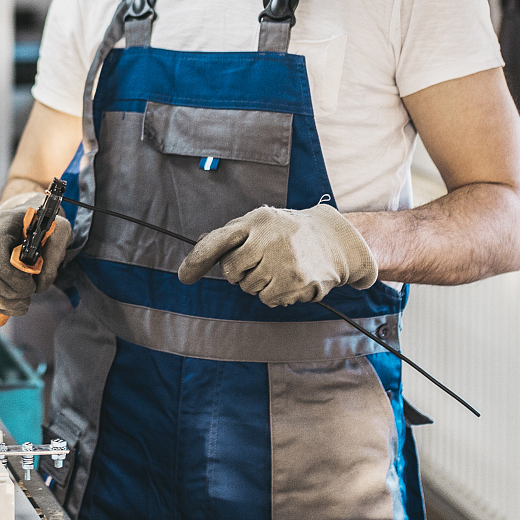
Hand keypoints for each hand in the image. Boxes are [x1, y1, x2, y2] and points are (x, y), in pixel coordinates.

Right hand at [0, 192, 71, 317]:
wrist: (30, 219)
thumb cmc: (45, 226)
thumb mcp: (60, 230)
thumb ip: (55, 255)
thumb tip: (39, 285)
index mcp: (2, 222)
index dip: (9, 274)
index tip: (30, 286)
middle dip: (6, 292)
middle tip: (27, 297)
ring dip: (1, 302)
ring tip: (23, 305)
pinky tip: (14, 306)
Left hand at [176, 205, 377, 306]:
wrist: (334, 241)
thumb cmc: (289, 232)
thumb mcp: (261, 223)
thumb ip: (232, 234)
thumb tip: (200, 244)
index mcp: (257, 220)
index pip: (219, 240)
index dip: (197, 259)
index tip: (184, 276)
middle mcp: (269, 238)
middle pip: (230, 270)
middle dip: (238, 273)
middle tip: (258, 263)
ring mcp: (284, 260)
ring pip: (248, 287)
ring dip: (258, 284)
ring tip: (278, 269)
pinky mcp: (296, 281)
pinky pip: (267, 299)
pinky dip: (273, 295)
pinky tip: (287, 280)